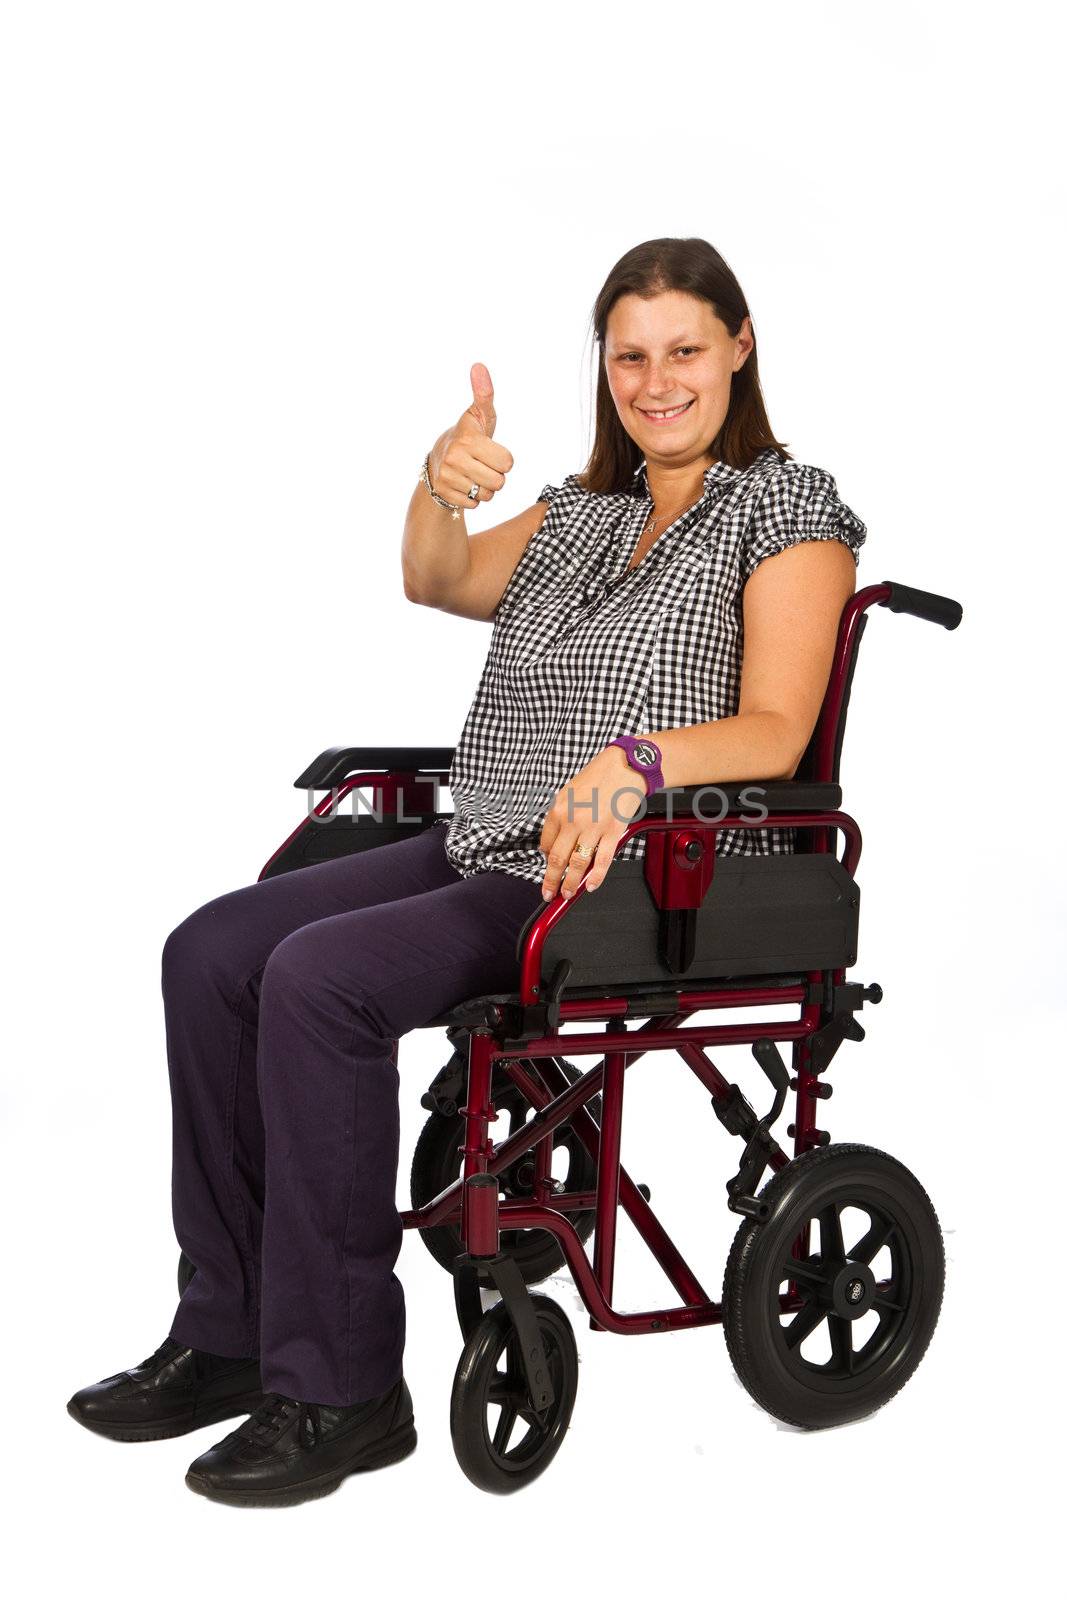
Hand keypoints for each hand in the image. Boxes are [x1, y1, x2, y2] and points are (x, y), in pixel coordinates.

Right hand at [429, 363, 514, 509]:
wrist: (436, 462)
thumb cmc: (468, 436)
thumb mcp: (478, 416)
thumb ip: (484, 394)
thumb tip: (479, 365)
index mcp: (468, 438)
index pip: (508, 462)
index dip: (504, 459)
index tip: (490, 451)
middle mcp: (455, 457)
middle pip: (500, 482)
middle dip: (495, 476)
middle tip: (482, 465)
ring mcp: (447, 476)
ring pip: (488, 496)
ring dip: (485, 489)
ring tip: (473, 475)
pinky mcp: (443, 493)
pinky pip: (475, 505)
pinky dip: (472, 499)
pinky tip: (463, 485)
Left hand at [538, 746, 647, 901]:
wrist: (625, 766)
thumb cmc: (598, 777)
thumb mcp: (568, 793)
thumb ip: (560, 817)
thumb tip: (555, 841)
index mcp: (559, 810)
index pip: (545, 844)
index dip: (545, 860)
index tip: (548, 867)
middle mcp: (573, 820)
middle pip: (556, 859)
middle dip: (551, 881)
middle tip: (548, 892)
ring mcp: (593, 827)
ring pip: (577, 864)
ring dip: (570, 884)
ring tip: (567, 894)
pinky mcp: (613, 832)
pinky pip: (602, 861)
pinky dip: (595, 877)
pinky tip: (589, 886)